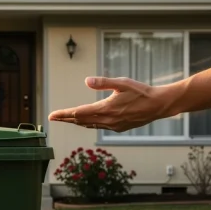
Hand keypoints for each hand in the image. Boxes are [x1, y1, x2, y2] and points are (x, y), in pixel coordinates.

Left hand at [48, 76, 175, 131]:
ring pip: (89, 125)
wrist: (158, 105)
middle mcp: (107, 120)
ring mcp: (113, 126)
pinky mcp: (119, 128)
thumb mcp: (122, 83)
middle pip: (81, 121)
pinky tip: (86, 122)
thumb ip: (103, 82)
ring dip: (76, 122)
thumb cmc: (141, 92)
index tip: (52, 115)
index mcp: (106, 109)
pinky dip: (89, 124)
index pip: (79, 113)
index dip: (64, 114)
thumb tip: (86, 81)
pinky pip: (99, 127)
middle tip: (52, 118)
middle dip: (66, 119)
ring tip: (66, 119)